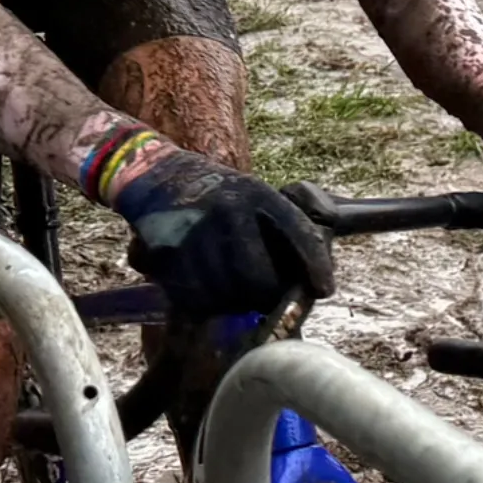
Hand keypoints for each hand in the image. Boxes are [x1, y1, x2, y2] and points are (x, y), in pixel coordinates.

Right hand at [113, 150, 330, 317]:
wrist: (159, 179)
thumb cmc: (219, 197)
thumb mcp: (255, 194)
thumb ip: (285, 230)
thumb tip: (312, 281)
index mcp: (256, 194)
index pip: (298, 233)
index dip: (315, 266)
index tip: (324, 289)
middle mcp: (228, 213)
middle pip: (262, 280)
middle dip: (267, 294)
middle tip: (264, 294)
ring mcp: (196, 236)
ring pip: (230, 297)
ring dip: (235, 302)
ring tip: (231, 286)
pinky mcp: (169, 258)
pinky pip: (198, 302)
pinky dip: (206, 304)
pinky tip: (207, 286)